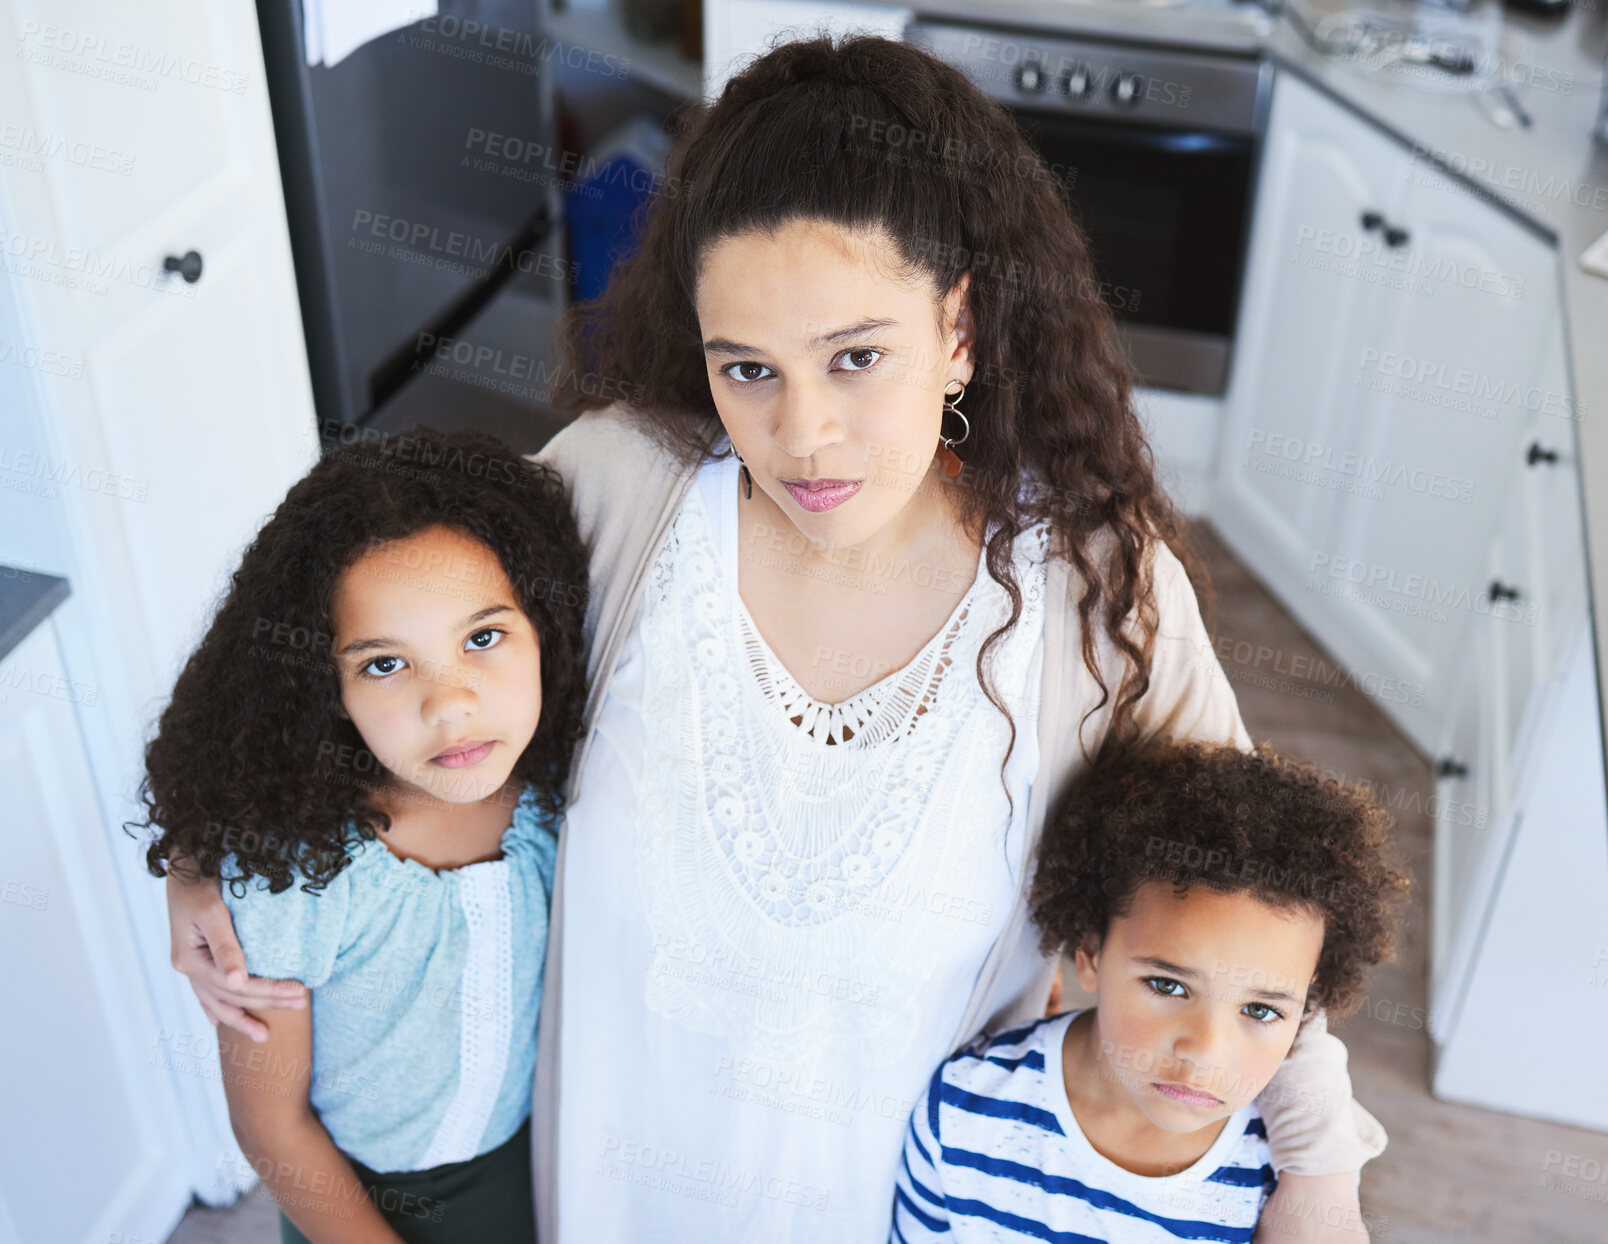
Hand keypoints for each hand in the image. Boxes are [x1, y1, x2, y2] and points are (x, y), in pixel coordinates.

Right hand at [167, 869, 307, 1040]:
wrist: (183, 863)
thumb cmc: (199, 884)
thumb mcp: (213, 913)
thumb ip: (226, 947)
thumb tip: (238, 983)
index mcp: (190, 960)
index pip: (238, 985)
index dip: (269, 991)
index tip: (300, 991)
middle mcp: (187, 967)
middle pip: (231, 995)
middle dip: (266, 1002)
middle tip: (301, 1005)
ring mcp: (188, 965)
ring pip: (216, 1000)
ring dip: (240, 1017)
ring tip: (262, 1034)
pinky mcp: (193, 957)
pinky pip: (205, 990)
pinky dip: (214, 1006)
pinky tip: (218, 1021)